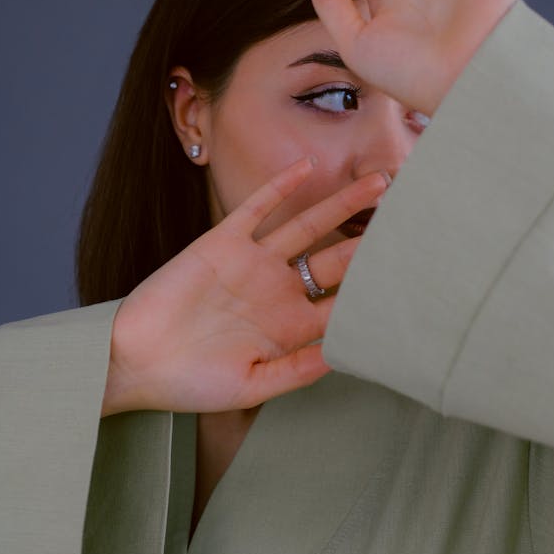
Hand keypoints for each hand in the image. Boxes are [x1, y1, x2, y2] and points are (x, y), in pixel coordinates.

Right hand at [102, 158, 388, 416]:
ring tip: (380, 182)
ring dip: (343, 205)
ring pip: (308, 227)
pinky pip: (257, 209)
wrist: (134, 361)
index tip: (419, 281)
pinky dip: (281, 187)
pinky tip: (307, 167)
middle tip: (416, 221)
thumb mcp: (250, 387)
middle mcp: (279, 291)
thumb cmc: (190, 384)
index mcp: (291, 328)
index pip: (346, 304)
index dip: (379, 293)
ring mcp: (254, 264)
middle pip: (339, 260)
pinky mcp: (222, 243)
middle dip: (376, 243)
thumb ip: (296, 371)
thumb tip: (345, 356)